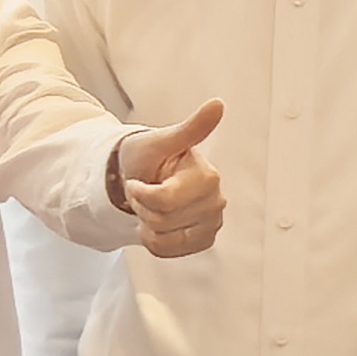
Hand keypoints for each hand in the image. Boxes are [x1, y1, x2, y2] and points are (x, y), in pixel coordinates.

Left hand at [116, 96, 226, 257]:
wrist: (143, 176)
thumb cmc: (149, 157)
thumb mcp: (159, 141)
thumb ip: (190, 128)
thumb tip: (217, 105)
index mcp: (208, 177)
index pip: (164, 200)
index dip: (140, 192)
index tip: (139, 179)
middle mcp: (215, 202)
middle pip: (161, 220)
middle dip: (142, 206)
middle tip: (146, 190)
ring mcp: (211, 223)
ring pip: (163, 238)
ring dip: (146, 223)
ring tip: (152, 204)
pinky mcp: (202, 240)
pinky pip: (167, 251)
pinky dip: (153, 239)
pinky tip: (157, 221)